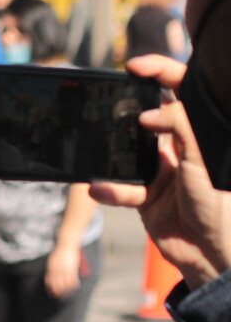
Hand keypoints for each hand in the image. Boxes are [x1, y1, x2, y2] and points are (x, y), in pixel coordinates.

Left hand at [44, 243, 82, 298]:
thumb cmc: (59, 254)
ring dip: (67, 290)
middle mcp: (57, 269)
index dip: (51, 288)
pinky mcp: (72, 268)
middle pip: (58, 285)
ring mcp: (65, 269)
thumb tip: (48, 281)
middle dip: (59, 292)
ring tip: (67, 293)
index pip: (50, 281)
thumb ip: (51, 271)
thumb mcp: (52, 262)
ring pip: (66, 284)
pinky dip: (74, 284)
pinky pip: (73, 280)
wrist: (66, 244)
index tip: (52, 294)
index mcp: (51, 267)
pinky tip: (74, 285)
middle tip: (60, 297)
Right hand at [89, 55, 230, 289]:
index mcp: (198, 135)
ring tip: (103, 154)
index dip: (161, 72)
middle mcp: (177, 149)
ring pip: (126, 153)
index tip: (136, 66)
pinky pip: (119, 186)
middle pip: (147, 117)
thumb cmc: (220, 207)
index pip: (181, 92)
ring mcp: (158, 171)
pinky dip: (109, 189)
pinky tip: (101, 189)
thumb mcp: (203, 161)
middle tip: (109, 103)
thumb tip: (150, 113)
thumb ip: (181, 128)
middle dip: (126, 111)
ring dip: (112, 157)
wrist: (211, 255)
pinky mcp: (142, 195)